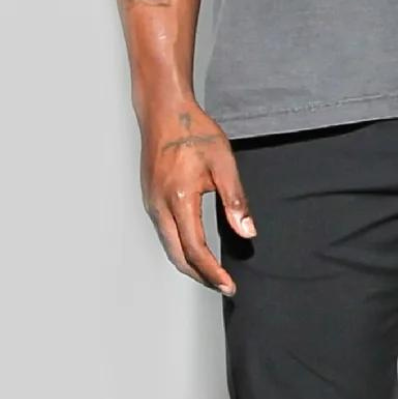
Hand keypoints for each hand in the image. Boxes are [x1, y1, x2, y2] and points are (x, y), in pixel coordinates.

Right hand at [139, 102, 255, 296]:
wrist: (164, 112)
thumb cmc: (193, 132)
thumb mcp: (223, 163)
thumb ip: (235, 200)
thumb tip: (247, 232)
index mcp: (179, 199)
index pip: (195, 249)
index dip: (212, 272)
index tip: (229, 285)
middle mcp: (159, 206)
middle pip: (178, 256)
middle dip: (200, 276)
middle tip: (222, 286)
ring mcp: (151, 203)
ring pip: (168, 246)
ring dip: (189, 264)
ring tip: (211, 273)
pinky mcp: (150, 198)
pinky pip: (164, 233)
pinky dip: (179, 248)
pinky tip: (194, 248)